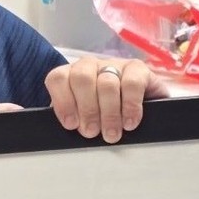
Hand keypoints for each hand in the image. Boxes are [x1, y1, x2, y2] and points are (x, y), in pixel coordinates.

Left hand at [45, 57, 168, 142]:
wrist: (141, 106)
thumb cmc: (103, 116)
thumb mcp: (83, 118)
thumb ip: (74, 120)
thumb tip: (72, 128)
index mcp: (70, 75)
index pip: (58, 78)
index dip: (63, 102)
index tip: (71, 125)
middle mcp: (90, 66)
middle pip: (81, 78)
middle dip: (87, 110)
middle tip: (92, 132)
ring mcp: (114, 65)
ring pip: (106, 83)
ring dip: (109, 113)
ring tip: (111, 133)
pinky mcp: (138, 69)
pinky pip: (132, 83)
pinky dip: (130, 106)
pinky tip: (129, 122)